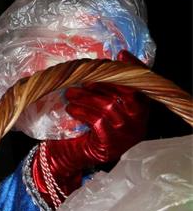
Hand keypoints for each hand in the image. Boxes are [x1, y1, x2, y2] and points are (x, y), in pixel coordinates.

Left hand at [33, 51, 147, 206]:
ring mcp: (125, 136)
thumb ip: (104, 90)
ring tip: (70, 93)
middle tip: (81, 78)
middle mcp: (137, 123)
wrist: (70, 157)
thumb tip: (96, 65)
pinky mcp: (109, 145)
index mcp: (139, 110)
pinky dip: (82, 112)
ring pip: (109, 107)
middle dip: (102, 83)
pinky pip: (98, 122)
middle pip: (125, 95)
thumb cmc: (86, 127)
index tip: (121, 54)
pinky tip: (71, 108)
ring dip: (87, 97)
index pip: (140, 86)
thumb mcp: (99, 106)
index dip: (133, 69)